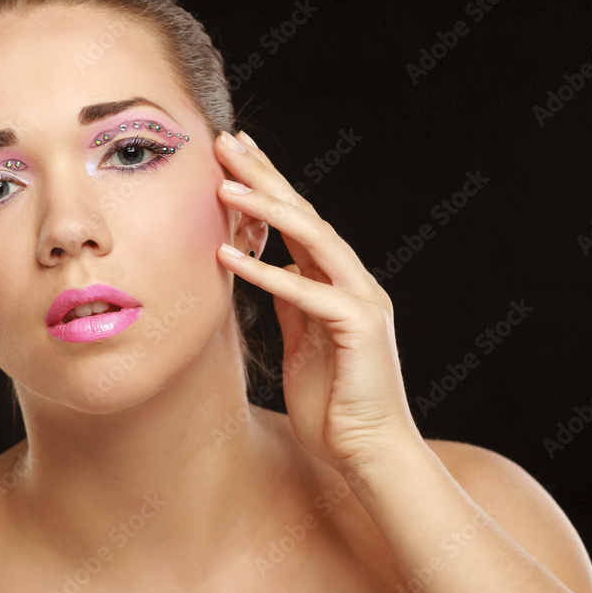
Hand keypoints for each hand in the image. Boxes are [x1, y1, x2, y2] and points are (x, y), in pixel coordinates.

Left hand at [215, 130, 423, 475]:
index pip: (300, 222)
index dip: (268, 185)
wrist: (369, 452)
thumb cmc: (335, 403)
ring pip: (312, 241)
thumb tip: (270, 269)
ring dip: (266, 209)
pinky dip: (267, 274)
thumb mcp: (304, 341)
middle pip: (305, 216)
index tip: (236, 154)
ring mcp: (362, 302)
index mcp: (340, 283)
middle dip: (265, 176)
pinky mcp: (360, 329)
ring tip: (222, 183)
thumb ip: (293, 302)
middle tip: (227, 140)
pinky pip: (307, 294)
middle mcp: (355, 283)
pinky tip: (228, 255)